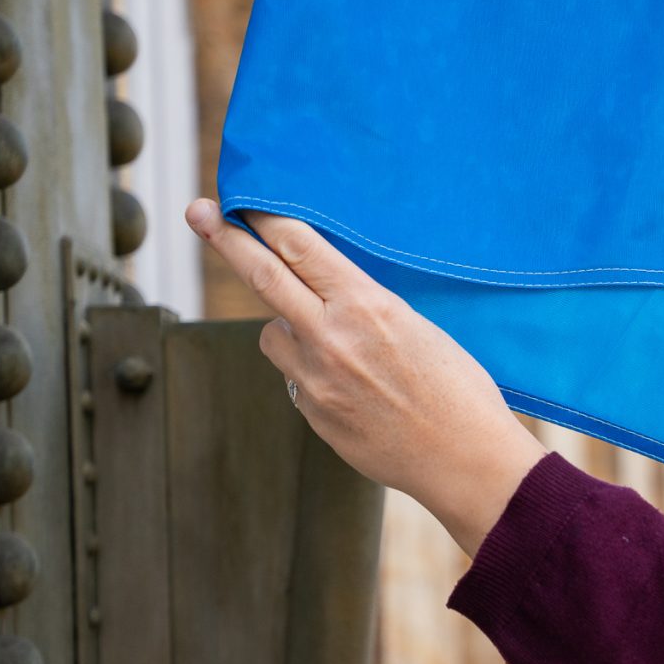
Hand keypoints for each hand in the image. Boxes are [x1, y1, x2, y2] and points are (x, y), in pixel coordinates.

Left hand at [187, 199, 545, 555]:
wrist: (466, 461)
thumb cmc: (460, 393)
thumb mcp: (421, 329)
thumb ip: (367, 308)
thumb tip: (326, 294)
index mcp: (368, 307)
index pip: (300, 246)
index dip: (267, 218)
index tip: (245, 202)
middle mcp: (332, 338)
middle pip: (262, 276)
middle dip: (226, 239)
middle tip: (197, 212)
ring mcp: (316, 378)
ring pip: (272, 334)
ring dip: (288, 327)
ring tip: (336, 345)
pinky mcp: (312, 413)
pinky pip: (296, 377)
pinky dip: (312, 373)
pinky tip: (356, 388)